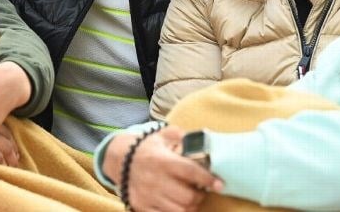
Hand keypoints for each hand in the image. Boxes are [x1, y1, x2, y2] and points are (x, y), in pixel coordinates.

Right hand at [104, 126, 222, 211]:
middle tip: (201, 190)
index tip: (219, 184)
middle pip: (188, 197)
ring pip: (180, 211)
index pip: (190, 172)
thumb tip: (204, 139)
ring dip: (190, 206)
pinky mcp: (142, 207)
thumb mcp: (162, 136)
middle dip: (200, 195)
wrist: (119, 160)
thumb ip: (182, 136)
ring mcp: (148, 196)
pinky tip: (178, 205)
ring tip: (190, 198)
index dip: (207, 179)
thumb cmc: (147, 148)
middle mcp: (155, 180)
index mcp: (162, 160)